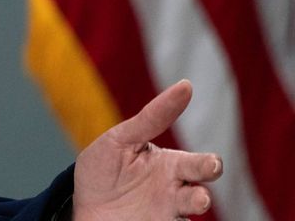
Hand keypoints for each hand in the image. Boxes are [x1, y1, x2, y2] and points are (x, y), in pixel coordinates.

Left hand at [74, 80, 222, 219]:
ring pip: (195, 207)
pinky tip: (172, 215)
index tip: (213, 162)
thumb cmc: (103, 170)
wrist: (81, 206)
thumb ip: (151, 118)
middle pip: (204, 186)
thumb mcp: (120, 139)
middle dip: (210, 178)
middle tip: (209, 171)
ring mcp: (169, 211)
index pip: (200, 163)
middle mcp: (176, 190)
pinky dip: (179, 220)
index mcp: (171, 165)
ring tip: (197, 200)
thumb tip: (186, 86)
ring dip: (199, 201)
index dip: (210, 162)